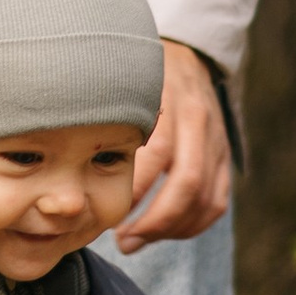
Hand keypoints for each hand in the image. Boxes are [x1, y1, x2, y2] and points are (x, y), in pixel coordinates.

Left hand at [117, 39, 232, 250]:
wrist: (187, 54)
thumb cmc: (136, 77)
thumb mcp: (119, 85)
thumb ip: (103, 118)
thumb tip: (72, 163)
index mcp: (167, 102)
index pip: (159, 153)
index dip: (137, 190)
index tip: (110, 214)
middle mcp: (196, 120)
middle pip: (187, 182)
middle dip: (155, 221)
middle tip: (124, 240)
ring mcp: (215, 140)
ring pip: (204, 198)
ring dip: (171, 229)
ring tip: (137, 240)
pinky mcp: (224, 155)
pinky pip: (217, 202)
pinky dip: (193, 225)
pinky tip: (164, 233)